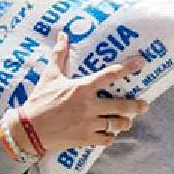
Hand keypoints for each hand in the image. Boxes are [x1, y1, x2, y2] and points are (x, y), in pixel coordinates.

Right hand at [18, 32, 148, 153]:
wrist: (28, 130)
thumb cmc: (40, 100)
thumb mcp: (50, 76)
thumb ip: (59, 55)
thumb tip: (63, 34)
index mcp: (82, 88)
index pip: (110, 75)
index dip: (128, 68)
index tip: (142, 63)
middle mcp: (89, 106)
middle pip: (121, 106)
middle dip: (136, 106)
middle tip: (144, 105)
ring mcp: (88, 124)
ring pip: (116, 124)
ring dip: (124, 123)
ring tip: (127, 122)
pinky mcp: (85, 139)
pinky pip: (106, 139)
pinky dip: (110, 137)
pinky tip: (110, 134)